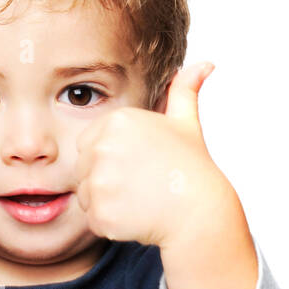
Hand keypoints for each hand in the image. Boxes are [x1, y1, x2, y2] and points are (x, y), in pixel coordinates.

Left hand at [74, 62, 236, 250]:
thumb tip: (204, 64)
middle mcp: (102, 148)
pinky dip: (110, 223)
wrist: (199, 212)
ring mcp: (100, 182)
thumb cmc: (192, 167)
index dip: (111, 158)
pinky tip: (136, 217)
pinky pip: (93, 219)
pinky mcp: (100, 212)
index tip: (136, 166)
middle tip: (139, 186)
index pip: (88, 143)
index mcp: (117, 121)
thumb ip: (184, 91)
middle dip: (106, 179)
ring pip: (86, 195)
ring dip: (107, 202)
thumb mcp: (186, 123)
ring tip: (139, 201)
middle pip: (84, 169)